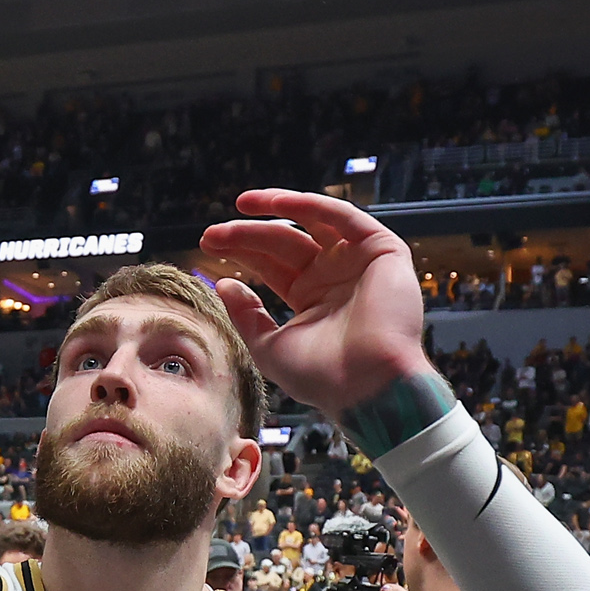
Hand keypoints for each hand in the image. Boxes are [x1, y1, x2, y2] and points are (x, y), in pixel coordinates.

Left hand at [201, 190, 428, 418]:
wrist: (368, 387)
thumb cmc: (323, 378)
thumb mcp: (270, 347)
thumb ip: (246, 315)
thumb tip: (224, 283)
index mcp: (311, 299)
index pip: (270, 264)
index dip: (240, 251)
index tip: (207, 245)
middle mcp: (334, 277)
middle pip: (284, 242)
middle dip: (247, 234)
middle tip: (212, 234)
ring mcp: (358, 262)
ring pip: (312, 222)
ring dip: (277, 207)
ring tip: (242, 204)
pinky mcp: (382, 251)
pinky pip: (344, 216)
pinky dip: (311, 204)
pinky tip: (277, 202)